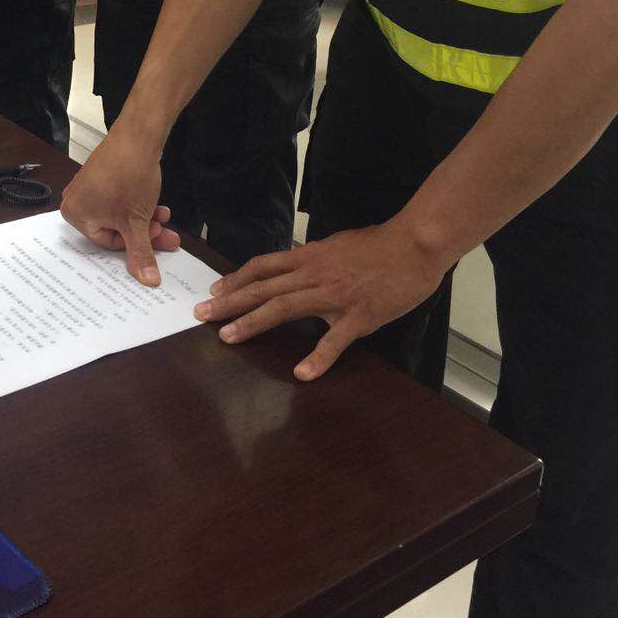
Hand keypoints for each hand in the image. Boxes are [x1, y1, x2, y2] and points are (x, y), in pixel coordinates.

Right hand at [60, 118, 179, 284]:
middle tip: (165, 231)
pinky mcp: (101, 175)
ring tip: (163, 213)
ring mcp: (88, 186)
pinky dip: (136, 204)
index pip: (108, 243)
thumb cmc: (129, 175)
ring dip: (144, 217)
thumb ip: (141, 253)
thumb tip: (146, 280)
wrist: (138, 136)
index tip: (154, 236)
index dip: (135, 241)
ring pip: (120, 214)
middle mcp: (76, 200)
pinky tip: (155, 202)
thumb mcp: (137, 222)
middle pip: (115, 228)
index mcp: (75, 215)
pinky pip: (118, 199)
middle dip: (143, 231)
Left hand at [193, 217, 450, 380]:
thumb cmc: (380, 245)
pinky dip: (318, 357)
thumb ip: (315, 260)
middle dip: (229, 302)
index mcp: (310, 257)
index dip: (236, 279)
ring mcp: (335, 295)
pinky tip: (302, 373)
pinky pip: (335, 339)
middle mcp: (314, 274)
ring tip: (229, 338)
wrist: (415, 244)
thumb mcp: (338, 246)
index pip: (263, 267)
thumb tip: (297, 268)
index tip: (215, 292)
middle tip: (201, 315)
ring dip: (253, 323)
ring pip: (285, 308)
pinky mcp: (360, 315)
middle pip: (263, 288)